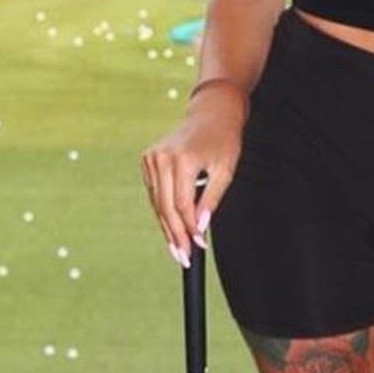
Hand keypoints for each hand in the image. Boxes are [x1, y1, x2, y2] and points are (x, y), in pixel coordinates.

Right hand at [140, 91, 244, 269]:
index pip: (183, 205)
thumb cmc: (223, 141)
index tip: (198, 247)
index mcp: (182, 159)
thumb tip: (199, 228)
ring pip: (158, 203)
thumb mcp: (225, 171)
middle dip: (175, 235)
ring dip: (167, 228)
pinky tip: (171, 229)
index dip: (189, 229)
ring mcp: (151, 158)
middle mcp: (162, 158)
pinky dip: (163, 211)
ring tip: (177, 250)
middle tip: (183, 258)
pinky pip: (155, 193)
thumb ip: (211, 201)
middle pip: (166, 207)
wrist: (211, 114)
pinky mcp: (148, 160)